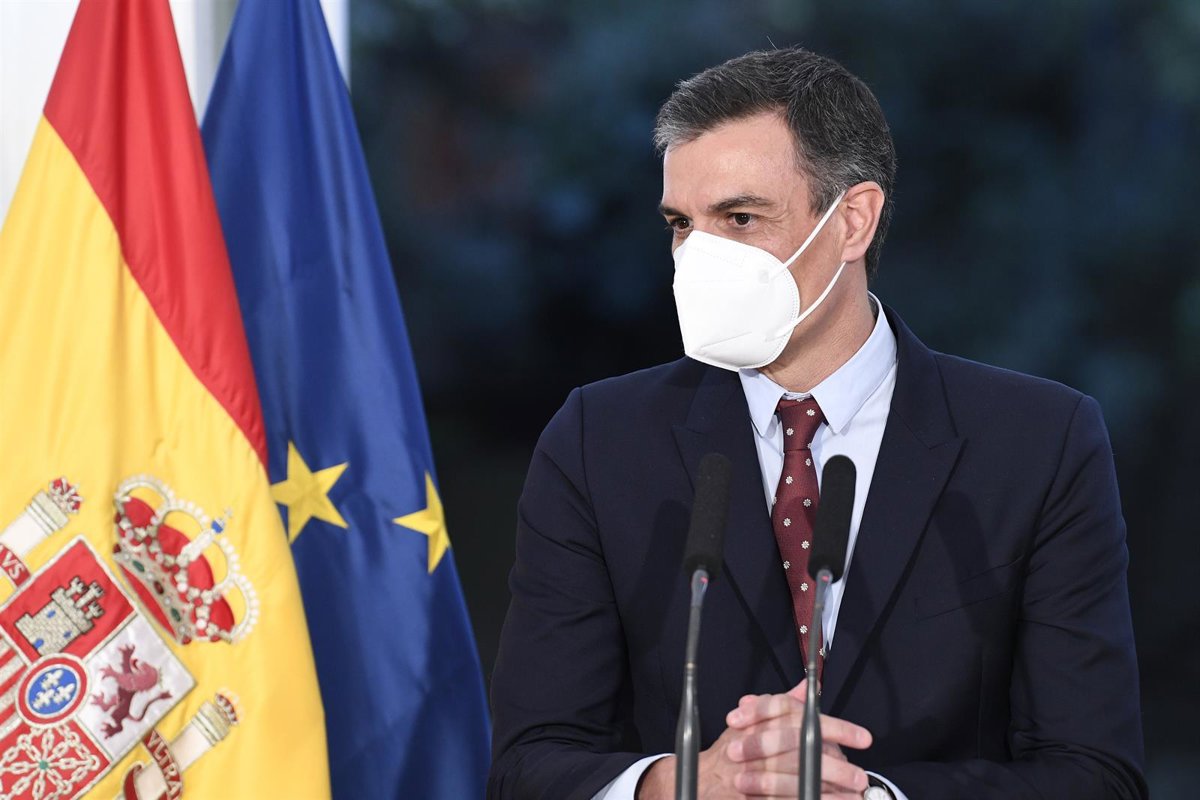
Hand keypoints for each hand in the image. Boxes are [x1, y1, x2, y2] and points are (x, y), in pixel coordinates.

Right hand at [636, 681, 872, 798]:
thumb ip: (782, 704)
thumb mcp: (753, 720)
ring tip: (852, 796)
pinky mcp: (752, 796)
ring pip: (796, 781)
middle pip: (800, 753)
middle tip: (859, 775)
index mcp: (761, 723)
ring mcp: (752, 774)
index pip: (801, 719)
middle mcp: (755, 745)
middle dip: (833, 766)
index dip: (834, 727)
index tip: (863, 737)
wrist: (702, 778)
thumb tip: (806, 686)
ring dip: (827, 790)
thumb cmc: (734, 748)